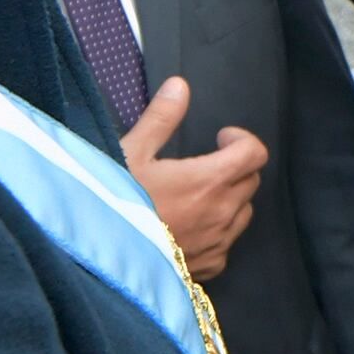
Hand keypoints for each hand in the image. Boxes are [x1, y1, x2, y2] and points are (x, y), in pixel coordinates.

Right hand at [120, 77, 265, 280]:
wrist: (99, 256)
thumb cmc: (114, 202)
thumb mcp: (131, 153)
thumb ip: (161, 118)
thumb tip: (180, 86)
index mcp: (209, 181)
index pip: (254, 154)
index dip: (241, 140)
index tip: (220, 138)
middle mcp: (221, 213)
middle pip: (250, 181)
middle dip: (234, 167)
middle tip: (206, 164)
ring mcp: (217, 242)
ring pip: (243, 213)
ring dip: (230, 199)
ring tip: (198, 195)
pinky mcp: (208, 267)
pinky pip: (227, 244)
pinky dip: (218, 232)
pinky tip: (192, 227)